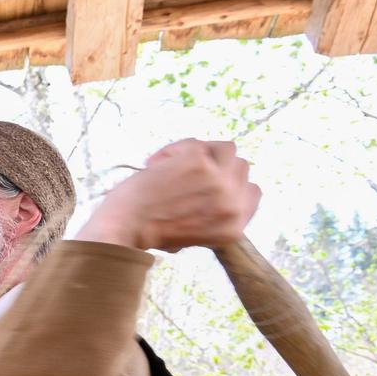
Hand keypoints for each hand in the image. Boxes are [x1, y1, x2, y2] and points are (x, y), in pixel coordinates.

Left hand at [76, 139, 259, 252]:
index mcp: (234, 227)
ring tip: (172, 168)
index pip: (252, 191)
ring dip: (201, 152)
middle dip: (215, 166)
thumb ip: (212, 211)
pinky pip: (198, 141)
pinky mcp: (201, 161)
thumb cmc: (147, 231)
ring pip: (228, 149)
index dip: (230, 183)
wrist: (123, 227)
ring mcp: (220, 181)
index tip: (207, 183)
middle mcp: (233, 205)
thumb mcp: (192, 233)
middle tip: (184, 176)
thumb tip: (215, 180)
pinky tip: (156, 164)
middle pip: (241, 167)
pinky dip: (176, 148)